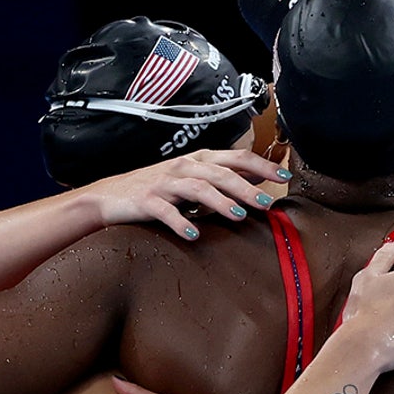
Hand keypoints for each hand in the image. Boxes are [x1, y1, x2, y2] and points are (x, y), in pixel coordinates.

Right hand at [82, 148, 291, 238]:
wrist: (108, 197)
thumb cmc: (157, 189)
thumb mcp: (193, 179)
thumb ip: (223, 177)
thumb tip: (260, 176)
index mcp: (198, 160)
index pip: (235, 157)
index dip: (261, 165)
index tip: (284, 177)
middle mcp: (183, 167)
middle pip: (220, 172)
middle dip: (245, 186)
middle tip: (266, 202)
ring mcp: (163, 182)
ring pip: (197, 188)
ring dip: (219, 202)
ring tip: (238, 216)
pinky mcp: (145, 200)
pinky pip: (165, 211)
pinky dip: (180, 223)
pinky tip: (194, 235)